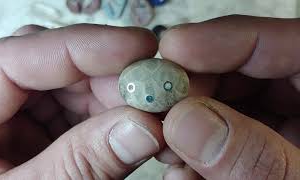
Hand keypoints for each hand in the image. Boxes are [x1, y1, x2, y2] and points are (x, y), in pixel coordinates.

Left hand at [0, 25, 165, 178]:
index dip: (80, 48)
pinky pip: (86, 109)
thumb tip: (146, 126)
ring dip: (119, 96)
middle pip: (53, 67)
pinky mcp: (48, 131)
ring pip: (77, 85)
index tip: (137, 48)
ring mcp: (23, 117)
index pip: (14, 59)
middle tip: (157, 87)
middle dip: (110, 74)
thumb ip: (82, 163)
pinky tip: (139, 125)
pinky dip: (116, 115)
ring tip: (155, 111)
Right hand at [159, 15, 299, 179]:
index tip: (174, 47)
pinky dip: (194, 152)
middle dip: (194, 87)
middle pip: (241, 74)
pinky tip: (182, 169)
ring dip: (186, 124)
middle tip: (160, 102)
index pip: (281, 45)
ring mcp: (276, 132)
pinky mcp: (255, 151)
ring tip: (165, 142)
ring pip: (222, 107)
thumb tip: (188, 121)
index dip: (224, 39)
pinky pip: (220, 140)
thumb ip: (255, 157)